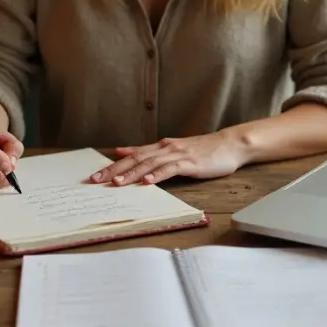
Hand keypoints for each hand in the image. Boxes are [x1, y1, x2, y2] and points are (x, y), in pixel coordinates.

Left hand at [91, 131, 246, 185]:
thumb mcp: (175, 150)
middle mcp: (166, 148)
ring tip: (116, 183)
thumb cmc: (204, 151)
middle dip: (114, 170)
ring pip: (149, 164)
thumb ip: (152, 153)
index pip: (132, 155)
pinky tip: (147, 182)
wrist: (230, 144)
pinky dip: (157, 176)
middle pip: (135, 158)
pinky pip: (170, 169)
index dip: (112, 165)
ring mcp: (178, 154)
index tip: (95, 174)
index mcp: (162, 146)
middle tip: (96, 180)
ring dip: (131, 173)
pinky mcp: (190, 163)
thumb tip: (126, 153)